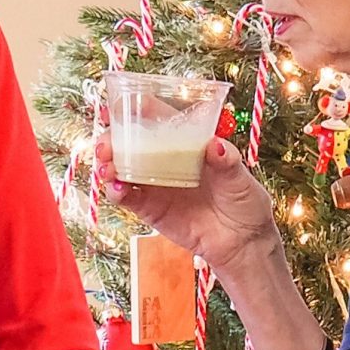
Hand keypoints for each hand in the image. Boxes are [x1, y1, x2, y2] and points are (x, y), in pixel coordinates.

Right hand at [95, 124, 279, 272]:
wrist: (242, 243)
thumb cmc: (244, 203)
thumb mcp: (241, 178)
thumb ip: (226, 162)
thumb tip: (215, 146)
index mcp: (185, 142)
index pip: (156, 117)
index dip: (134, 108)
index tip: (119, 106)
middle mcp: (164, 159)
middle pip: (128, 141)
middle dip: (111, 139)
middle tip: (106, 146)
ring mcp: (154, 184)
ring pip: (120, 168)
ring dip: (107, 165)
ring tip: (107, 169)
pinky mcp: (149, 209)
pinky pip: (126, 197)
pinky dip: (115, 192)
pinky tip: (117, 190)